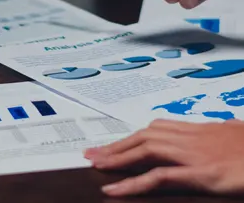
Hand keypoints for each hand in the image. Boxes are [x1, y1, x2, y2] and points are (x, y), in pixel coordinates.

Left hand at [85, 119, 243, 196]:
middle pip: (144, 137)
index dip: (132, 137)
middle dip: (117, 145)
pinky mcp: (201, 174)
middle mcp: (192, 137)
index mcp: (199, 130)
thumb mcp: (238, 137)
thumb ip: (223, 135)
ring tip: (96, 167)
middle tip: (91, 154)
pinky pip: (159, 177)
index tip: (113, 143)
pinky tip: (115, 190)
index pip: (156, 130)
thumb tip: (223, 130)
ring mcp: (195, 154)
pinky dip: (133, 183)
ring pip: (145, 150)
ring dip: (117, 158)